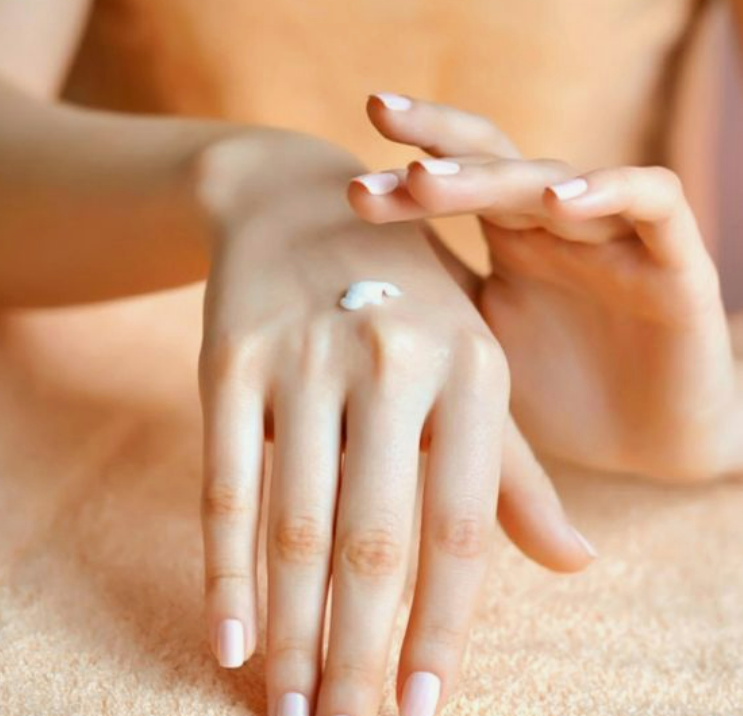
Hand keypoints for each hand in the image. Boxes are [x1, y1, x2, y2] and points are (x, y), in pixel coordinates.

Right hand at [195, 132, 595, 715]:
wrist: (298, 203)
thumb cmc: (402, 297)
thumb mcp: (471, 362)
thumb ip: (515, 468)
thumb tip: (575, 564)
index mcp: (471, 365)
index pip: (463, 526)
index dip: (443, 628)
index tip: (422, 710)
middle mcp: (391, 359)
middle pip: (377, 540)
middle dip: (361, 653)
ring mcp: (304, 357)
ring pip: (298, 522)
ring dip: (295, 631)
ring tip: (293, 708)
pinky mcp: (231, 359)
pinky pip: (225, 483)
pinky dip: (225, 570)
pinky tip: (230, 640)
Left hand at [349, 96, 742, 481]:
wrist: (644, 446)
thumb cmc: (558, 396)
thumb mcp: (478, 351)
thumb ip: (434, 312)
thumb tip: (344, 303)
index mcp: (513, 241)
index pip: (459, 182)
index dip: (406, 175)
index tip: (349, 188)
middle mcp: (559, 228)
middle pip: (497, 163)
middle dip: (436, 149)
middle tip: (375, 129)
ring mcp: (615, 238)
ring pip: (558, 178)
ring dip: (496, 175)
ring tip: (431, 179)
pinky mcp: (677, 262)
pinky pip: (654, 201)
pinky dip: (612, 192)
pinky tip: (560, 202)